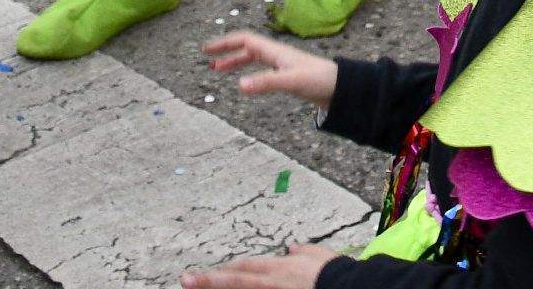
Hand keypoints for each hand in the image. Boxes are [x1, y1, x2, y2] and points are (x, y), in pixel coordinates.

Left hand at [181, 245, 342, 288]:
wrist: (347, 287)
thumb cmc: (333, 272)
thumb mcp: (318, 254)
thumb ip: (302, 251)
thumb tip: (292, 247)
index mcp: (277, 267)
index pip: (242, 267)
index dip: (220, 271)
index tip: (201, 274)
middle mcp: (269, 282)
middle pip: (233, 280)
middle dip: (208, 280)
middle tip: (186, 281)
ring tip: (197, 288)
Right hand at [201, 31, 337, 107]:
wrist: (340, 87)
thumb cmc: (318, 80)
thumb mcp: (291, 82)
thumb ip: (266, 83)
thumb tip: (239, 86)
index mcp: (275, 51)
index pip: (245, 40)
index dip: (225, 42)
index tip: (207, 49)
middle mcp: (276, 54)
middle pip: (246, 47)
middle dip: (226, 51)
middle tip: (207, 59)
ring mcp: (281, 63)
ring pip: (252, 58)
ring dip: (234, 62)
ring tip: (217, 70)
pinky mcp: (286, 74)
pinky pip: (260, 68)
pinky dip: (247, 71)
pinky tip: (245, 81)